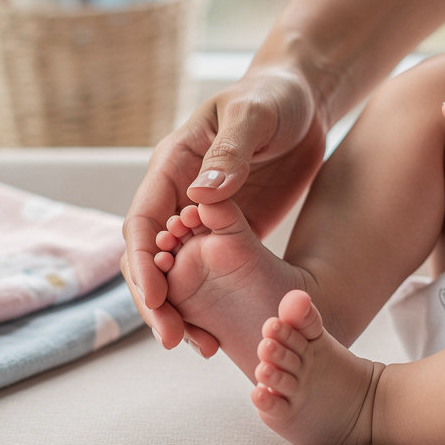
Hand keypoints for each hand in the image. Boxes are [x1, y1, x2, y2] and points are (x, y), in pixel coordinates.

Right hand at [122, 67, 327, 350]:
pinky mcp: (227, 233)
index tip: (154, 301)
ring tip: (197, 347)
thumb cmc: (275, 97)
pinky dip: (206, 305)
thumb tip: (200, 198)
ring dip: (178, 310)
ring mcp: (200, 217)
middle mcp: (178, 195)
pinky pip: (206, 275)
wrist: (304, 100)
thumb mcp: (254, 117)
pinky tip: (218, 333)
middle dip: (155, 300)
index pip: (142, 220)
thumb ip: (230, 155)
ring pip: (174, 273)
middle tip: (174, 339)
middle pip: (148, 257)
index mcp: (172, 165)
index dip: (140, 263)